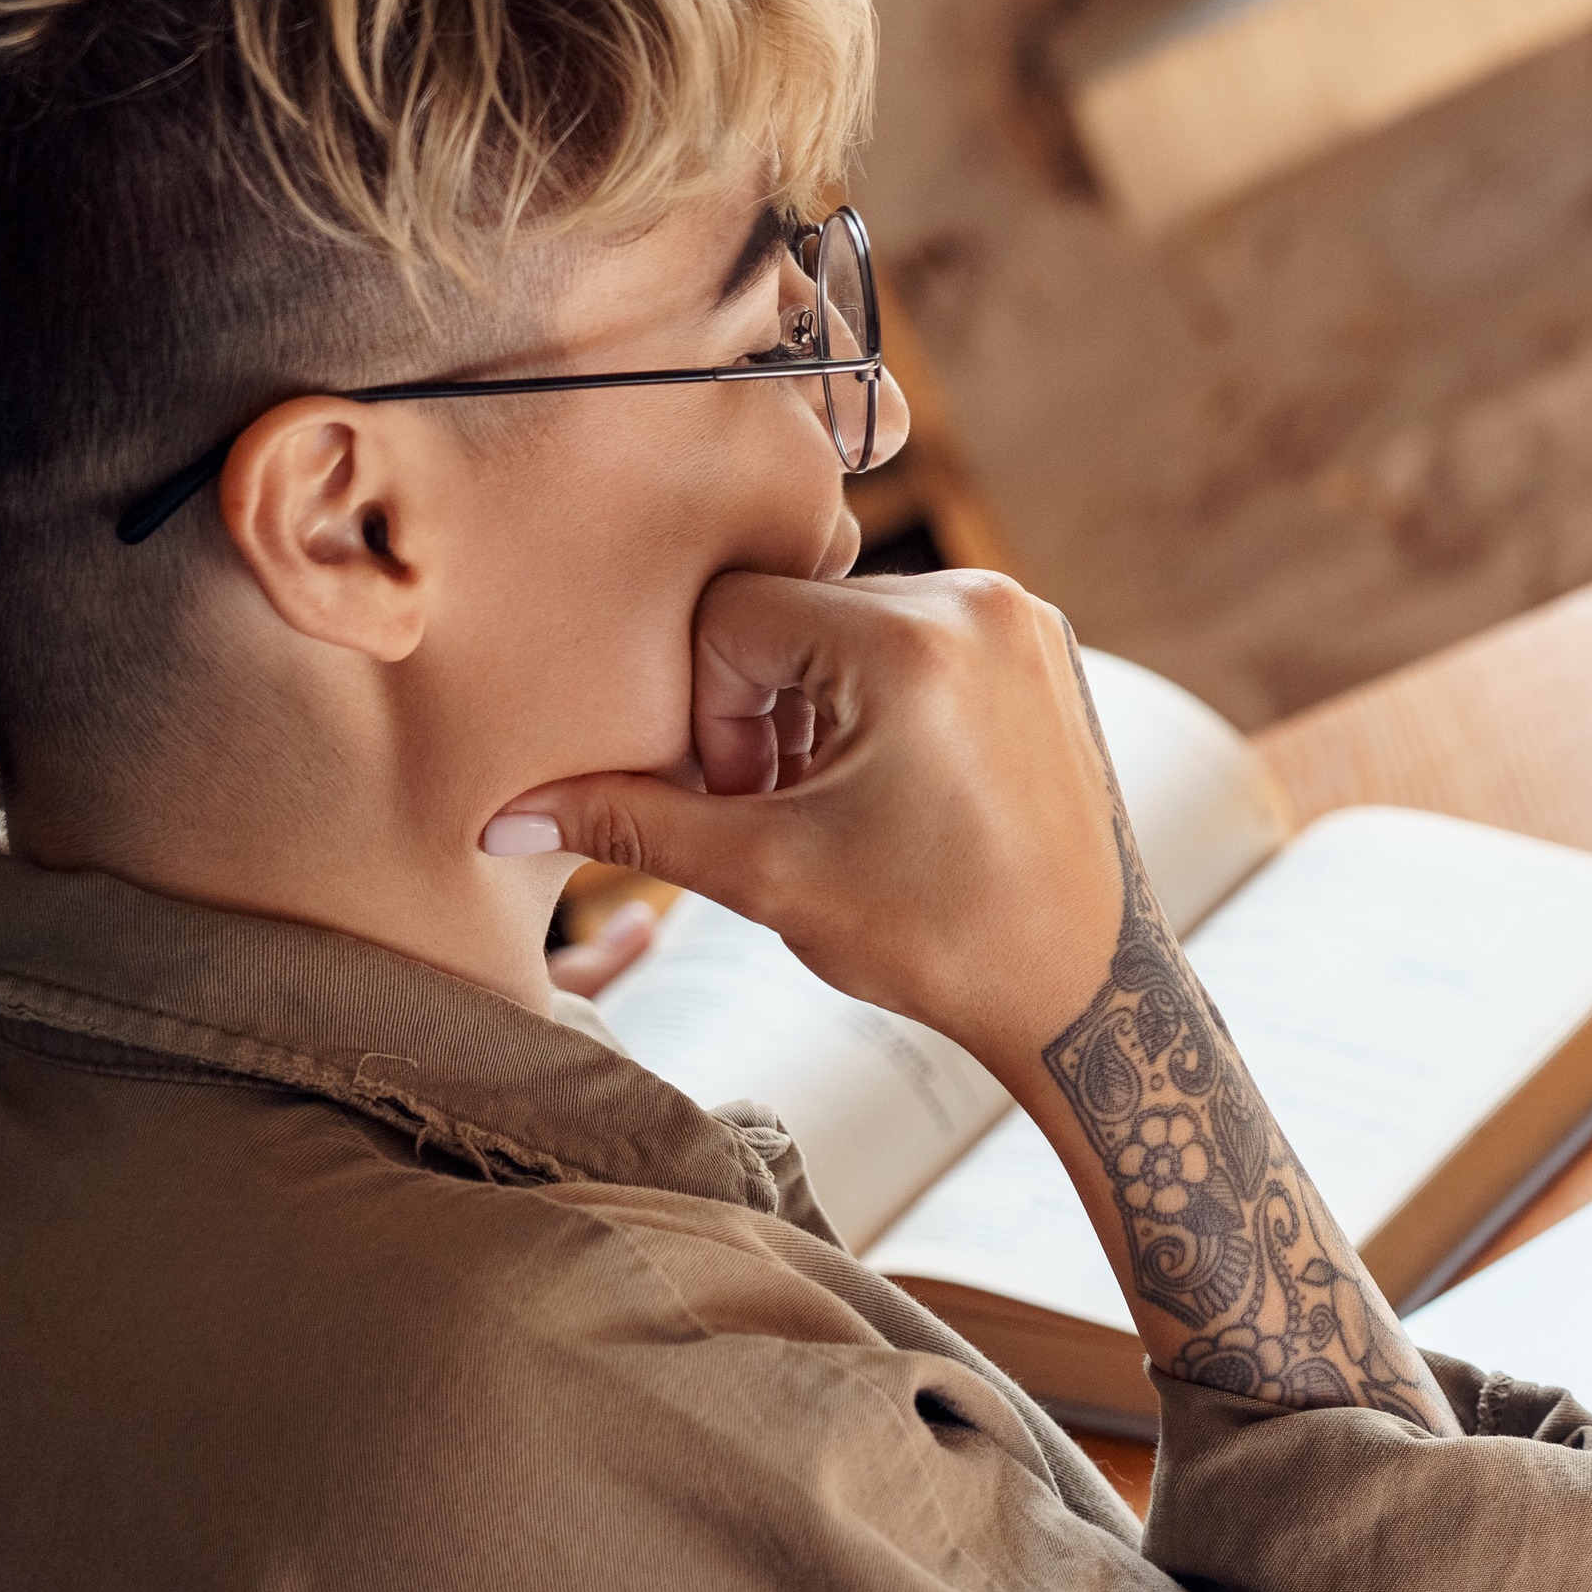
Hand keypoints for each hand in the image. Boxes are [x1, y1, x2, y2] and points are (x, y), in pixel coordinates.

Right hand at [484, 570, 1128, 1058]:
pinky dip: (880, 696)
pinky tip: (892, 788)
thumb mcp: (770, 875)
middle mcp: (977, 600)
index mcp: (911, 640)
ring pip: (850, 624)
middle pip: (790, 612)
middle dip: (759, 708)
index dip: (708, 718)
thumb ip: (632, 823)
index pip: (728, 618)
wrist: (1092, 991)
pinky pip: (919, 634)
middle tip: (782, 809)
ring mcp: (1021, 617)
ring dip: (816, 703)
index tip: (746, 803)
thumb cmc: (938, 941)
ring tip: (838, 805)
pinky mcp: (1044, 644)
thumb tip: (499, 814)